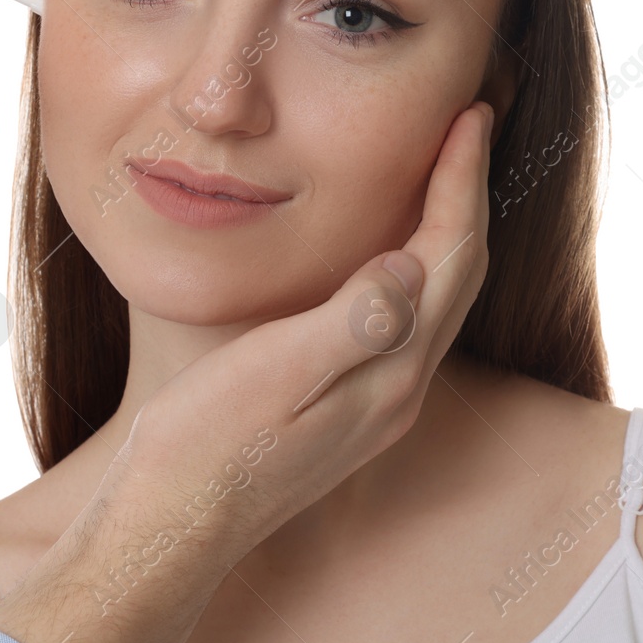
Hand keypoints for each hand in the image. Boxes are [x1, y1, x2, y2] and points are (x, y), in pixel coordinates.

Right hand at [0, 99, 493, 642]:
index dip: (462, 181)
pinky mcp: (346, 412)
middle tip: (465, 128)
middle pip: (458, 276)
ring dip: (447, 232)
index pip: (449, 255)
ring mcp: (375, 406)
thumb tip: (408, 265)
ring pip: (437, 301)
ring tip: (439, 174)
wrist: (172, 526)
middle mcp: (397, 391)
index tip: (470, 115)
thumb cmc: (207, 446)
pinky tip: (385, 255)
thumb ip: (348, 324)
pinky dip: (413, 269)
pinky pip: (405, 323)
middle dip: (467, 197)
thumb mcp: (274, 374)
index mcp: (388, 373)